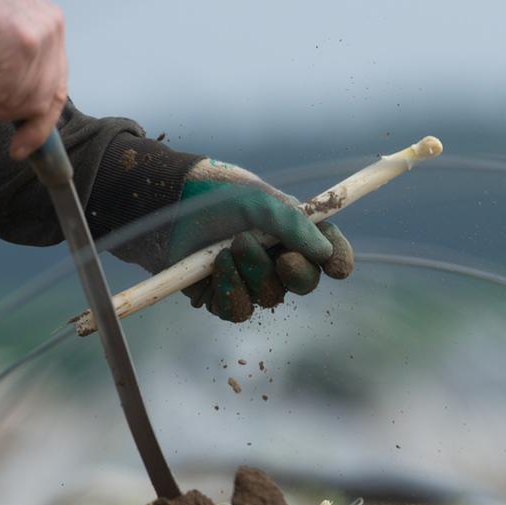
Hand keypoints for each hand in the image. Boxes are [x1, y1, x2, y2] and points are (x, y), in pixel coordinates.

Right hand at [0, 0, 67, 159]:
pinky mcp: (21, 43)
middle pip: (41, 100)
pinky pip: (4, 90)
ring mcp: (39, 38)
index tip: (24, 147)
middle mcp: (52, 32)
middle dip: (10, 113)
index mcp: (51, 29)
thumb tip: (13, 107)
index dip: (41, 124)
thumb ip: (13, 67)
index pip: (57, 89)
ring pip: (21, 100)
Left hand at [168, 159, 352, 321]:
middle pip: (303, 283)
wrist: (167, 202)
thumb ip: (293, 225)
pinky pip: (237, 310)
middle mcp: (274, 260)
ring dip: (254, 273)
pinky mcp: (220, 298)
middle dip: (297, 273)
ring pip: (269, 297)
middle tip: (284, 259)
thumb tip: (324, 253)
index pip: (327, 253)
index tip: (338, 267)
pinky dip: (231, 289)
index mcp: (292, 233)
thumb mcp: (259, 201)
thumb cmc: (215, 195)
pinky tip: (216, 267)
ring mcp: (248, 282)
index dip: (338, 260)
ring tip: (230, 248)